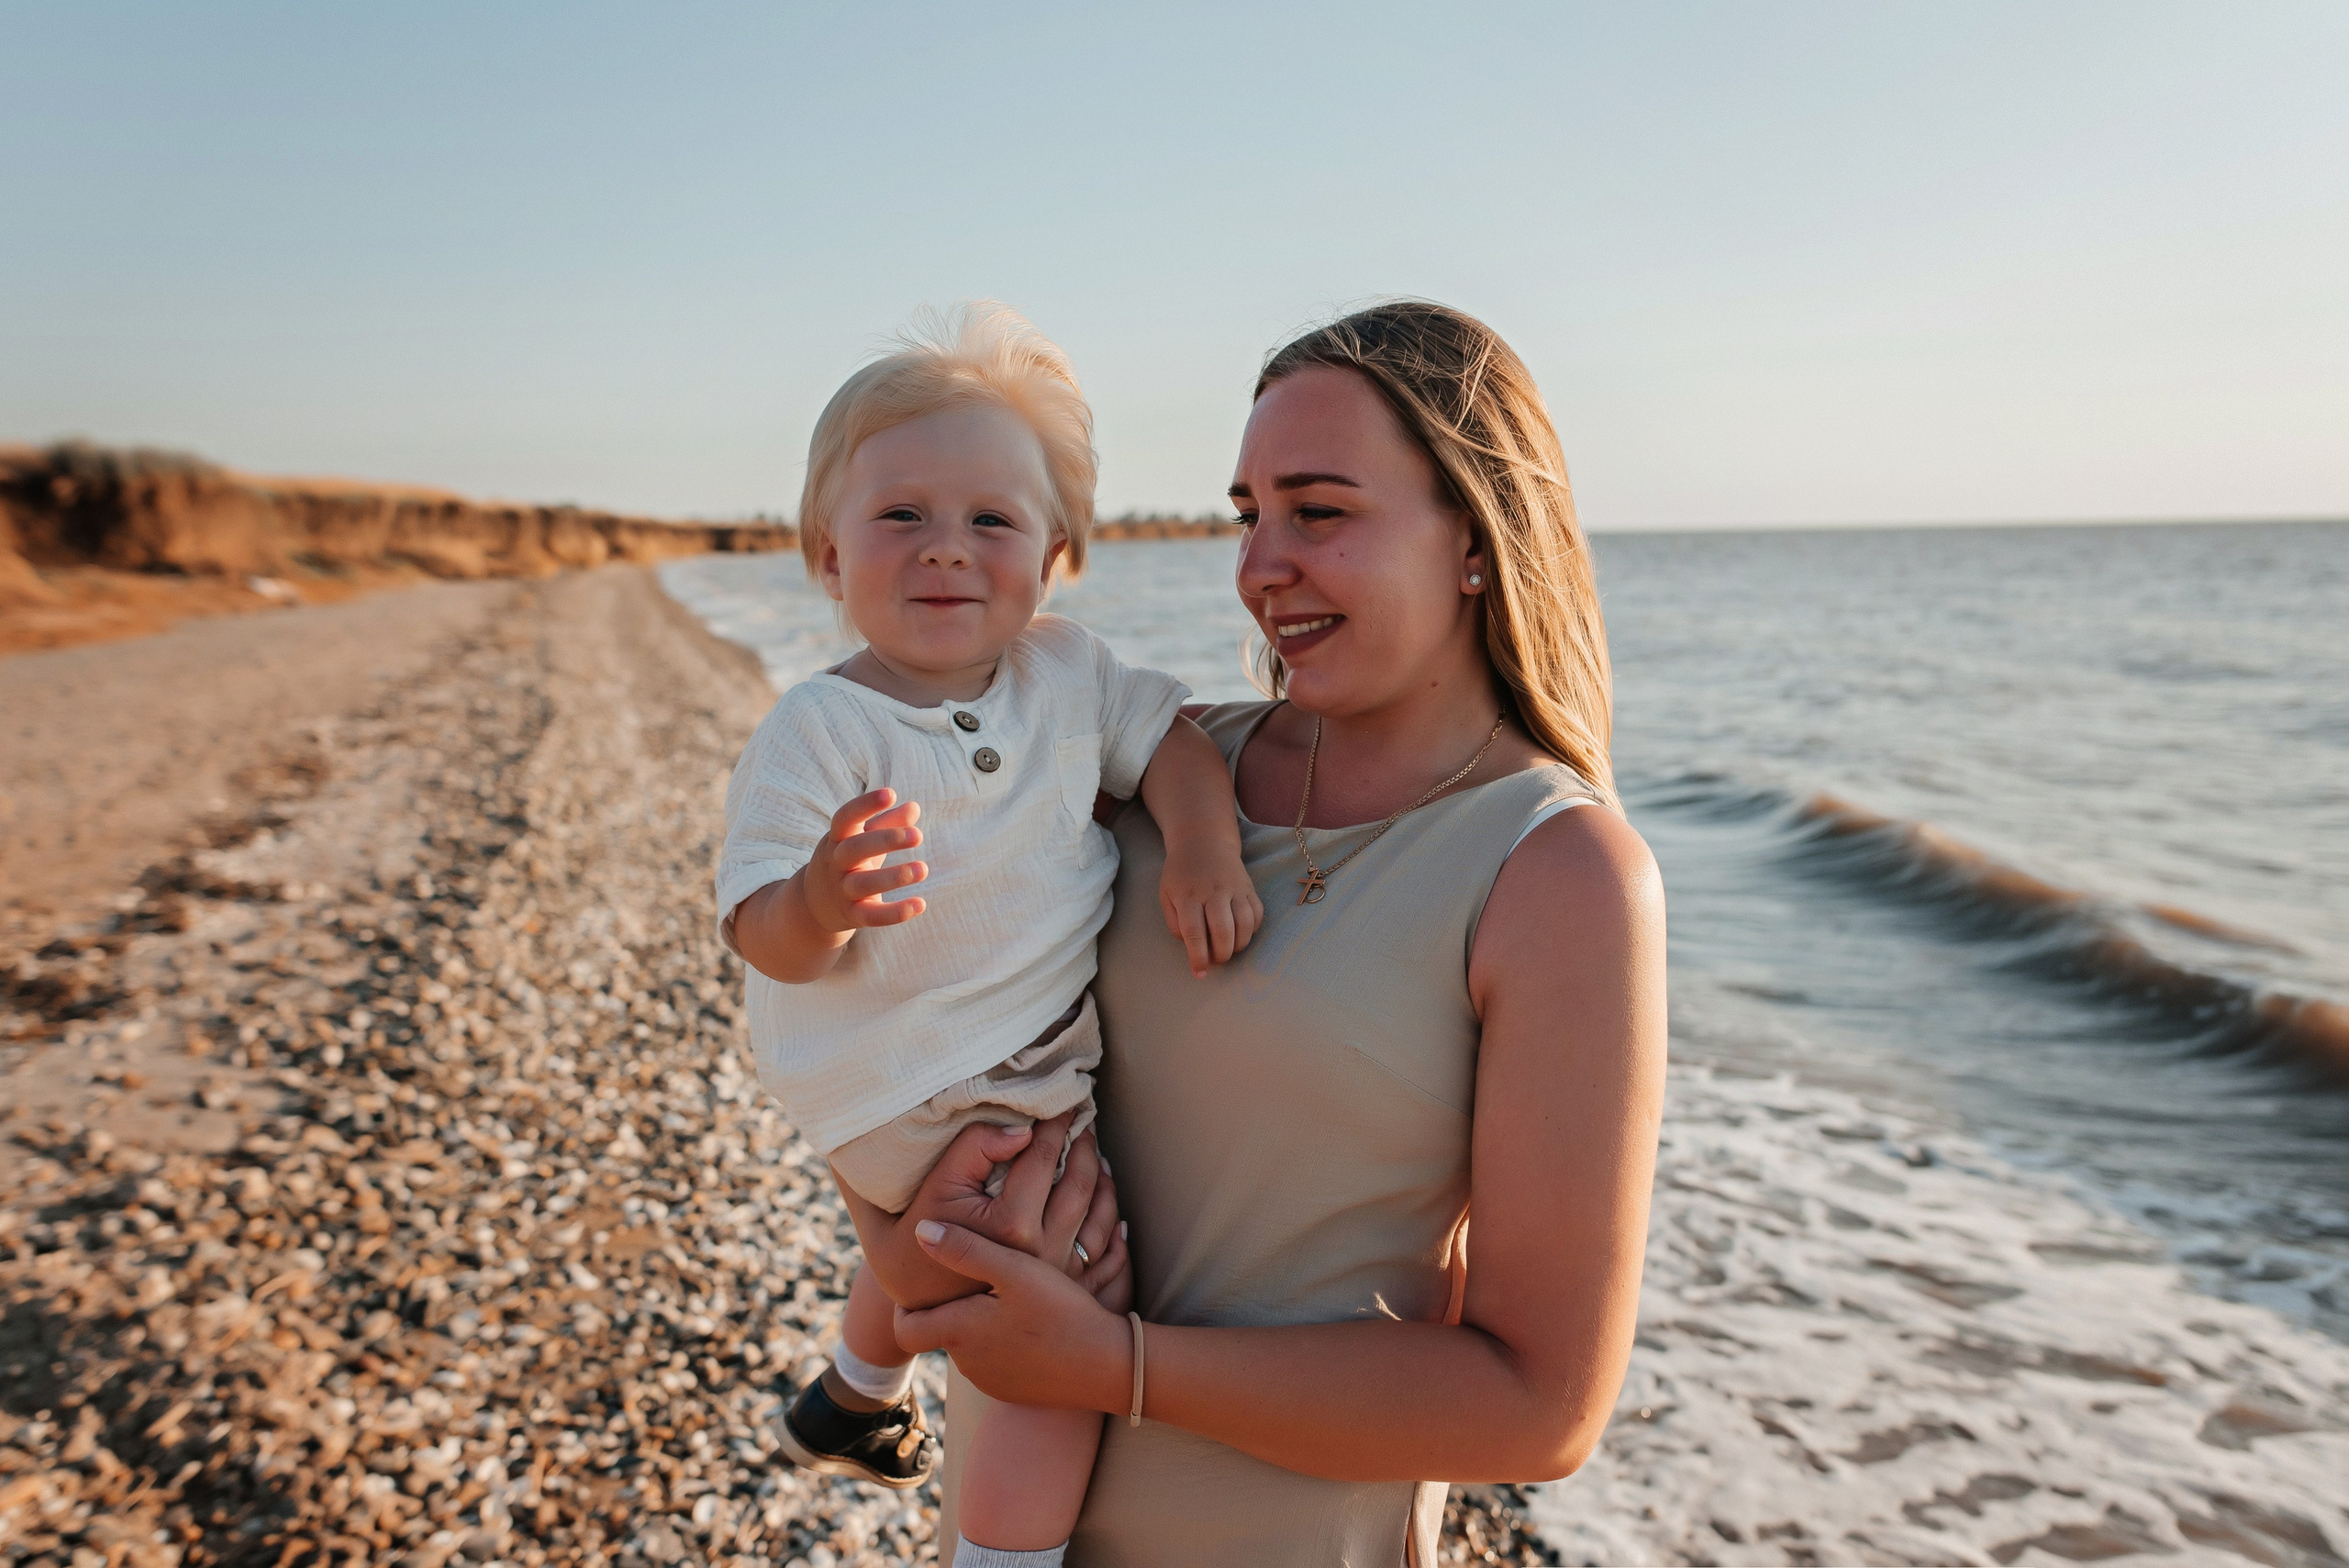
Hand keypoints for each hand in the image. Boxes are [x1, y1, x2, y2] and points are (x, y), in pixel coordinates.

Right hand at [803, 787, 926, 932]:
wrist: (813, 905)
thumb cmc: (847, 862)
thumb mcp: (860, 840)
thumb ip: (886, 823)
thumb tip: (914, 807)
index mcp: (837, 839)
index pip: (846, 817)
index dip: (865, 805)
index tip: (891, 794)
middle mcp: (836, 863)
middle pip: (855, 849)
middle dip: (886, 840)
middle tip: (918, 836)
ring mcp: (842, 890)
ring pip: (864, 884)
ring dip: (894, 877)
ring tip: (923, 869)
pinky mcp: (852, 915)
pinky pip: (873, 916)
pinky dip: (896, 913)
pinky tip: (920, 904)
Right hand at [842, 1111, 1126, 1310]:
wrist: (919, 1300)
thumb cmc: (923, 1235)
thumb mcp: (940, 1184)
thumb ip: (977, 1148)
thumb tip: (1023, 1130)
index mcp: (1013, 1224)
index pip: (1045, 1157)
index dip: (1057, 1122)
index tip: (1065, 1100)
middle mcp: (1043, 1252)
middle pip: (1081, 1182)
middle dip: (1085, 1144)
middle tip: (1084, 1120)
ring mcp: (1059, 1274)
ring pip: (1101, 1214)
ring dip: (1103, 1178)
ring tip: (1096, 1154)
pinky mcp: (1067, 1291)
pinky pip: (1108, 1253)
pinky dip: (1113, 1221)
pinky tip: (1107, 1200)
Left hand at [894, 1220, 1132, 1414]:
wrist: (1106, 1366)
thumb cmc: (1060, 1312)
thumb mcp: (1013, 1269)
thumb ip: (965, 1248)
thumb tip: (920, 1229)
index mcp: (959, 1331)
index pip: (904, 1329)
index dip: (904, 1308)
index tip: (919, 1285)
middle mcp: (967, 1363)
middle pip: (939, 1334)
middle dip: (946, 1309)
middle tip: (966, 1281)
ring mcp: (991, 1382)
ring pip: (968, 1349)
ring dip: (976, 1325)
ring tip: (1003, 1295)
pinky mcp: (1014, 1392)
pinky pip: (994, 1364)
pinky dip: (1000, 1344)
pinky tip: (1026, 1323)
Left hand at [1158, 837, 1263, 977]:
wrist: (1204, 841)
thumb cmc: (1181, 874)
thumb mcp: (1166, 895)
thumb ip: (1175, 924)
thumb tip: (1192, 948)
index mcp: (1188, 896)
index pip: (1194, 933)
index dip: (1198, 957)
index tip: (1200, 973)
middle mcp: (1213, 891)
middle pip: (1223, 930)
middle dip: (1221, 954)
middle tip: (1215, 961)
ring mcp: (1234, 888)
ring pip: (1245, 924)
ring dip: (1238, 945)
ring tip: (1228, 949)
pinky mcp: (1249, 888)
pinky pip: (1257, 915)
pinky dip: (1251, 930)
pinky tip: (1240, 934)